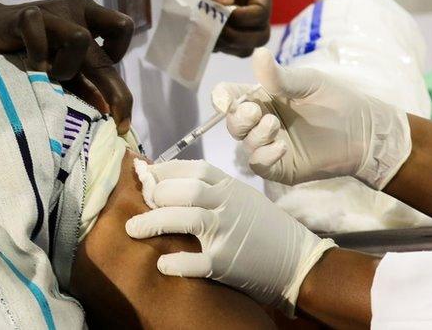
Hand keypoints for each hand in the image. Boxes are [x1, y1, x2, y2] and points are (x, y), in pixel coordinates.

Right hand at [0, 0, 134, 132]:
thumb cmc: (25, 54)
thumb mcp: (60, 68)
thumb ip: (84, 85)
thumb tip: (109, 113)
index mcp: (88, 19)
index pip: (122, 29)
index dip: (118, 58)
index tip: (102, 83)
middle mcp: (73, 11)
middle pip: (103, 53)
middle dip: (112, 91)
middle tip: (110, 119)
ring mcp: (49, 10)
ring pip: (79, 38)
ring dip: (67, 68)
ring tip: (49, 78)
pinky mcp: (22, 15)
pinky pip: (37, 31)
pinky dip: (35, 55)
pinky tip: (26, 65)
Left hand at [126, 159, 335, 314]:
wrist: (299, 262)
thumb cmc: (264, 228)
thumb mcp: (242, 198)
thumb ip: (211, 189)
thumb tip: (166, 182)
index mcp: (230, 187)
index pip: (193, 168)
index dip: (164, 170)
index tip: (145, 175)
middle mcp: (228, 205)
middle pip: (184, 190)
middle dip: (156, 195)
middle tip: (140, 204)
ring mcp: (227, 232)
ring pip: (185, 218)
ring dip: (153, 222)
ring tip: (132, 229)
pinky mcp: (227, 262)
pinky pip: (196, 260)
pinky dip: (177, 262)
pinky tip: (162, 264)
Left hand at [175, 0, 271, 56]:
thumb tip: (225, 2)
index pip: (262, 13)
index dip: (243, 20)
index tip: (220, 14)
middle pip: (258, 35)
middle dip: (237, 38)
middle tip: (211, 30)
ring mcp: (236, 11)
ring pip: (243, 44)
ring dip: (225, 45)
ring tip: (201, 33)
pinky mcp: (219, 19)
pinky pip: (224, 42)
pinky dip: (212, 43)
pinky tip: (196, 34)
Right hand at [213, 48, 411, 189]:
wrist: (367, 133)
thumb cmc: (338, 101)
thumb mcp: (309, 83)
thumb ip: (280, 76)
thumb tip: (257, 52)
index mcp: (263, 97)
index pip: (230, 96)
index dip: (222, 97)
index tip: (225, 99)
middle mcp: (261, 121)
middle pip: (232, 122)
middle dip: (238, 117)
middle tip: (255, 112)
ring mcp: (269, 145)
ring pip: (244, 143)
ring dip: (256, 134)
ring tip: (276, 125)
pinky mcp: (280, 167)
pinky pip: (259, 164)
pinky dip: (264, 156)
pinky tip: (281, 148)